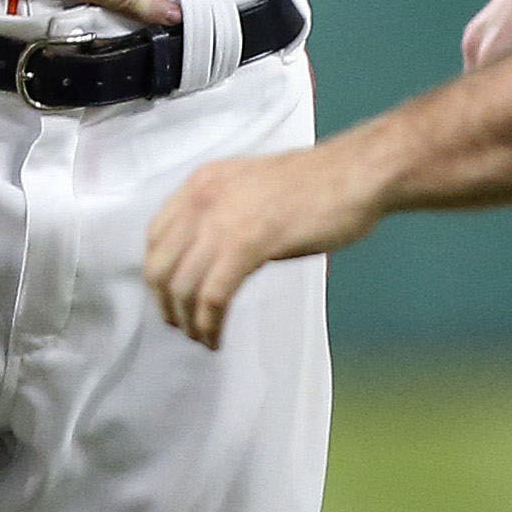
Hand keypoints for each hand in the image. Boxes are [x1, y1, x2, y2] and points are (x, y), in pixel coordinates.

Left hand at [146, 141, 384, 347]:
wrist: (356, 174)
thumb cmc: (318, 184)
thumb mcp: (251, 190)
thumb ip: (224, 215)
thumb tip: (210, 256)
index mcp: (202, 182)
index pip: (155, 236)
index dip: (158, 274)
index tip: (170, 297)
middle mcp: (202, 198)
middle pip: (160, 265)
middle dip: (166, 304)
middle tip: (180, 325)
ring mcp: (223, 220)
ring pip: (183, 285)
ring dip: (188, 320)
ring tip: (202, 337)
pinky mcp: (248, 243)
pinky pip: (213, 295)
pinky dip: (210, 322)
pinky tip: (217, 335)